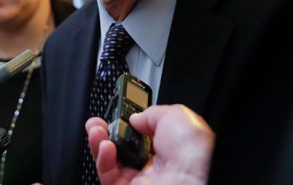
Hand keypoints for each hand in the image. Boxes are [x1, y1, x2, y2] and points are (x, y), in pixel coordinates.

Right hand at [86, 104, 213, 184]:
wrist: (195, 178)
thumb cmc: (194, 149)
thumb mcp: (175, 115)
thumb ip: (151, 113)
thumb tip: (135, 118)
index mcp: (167, 146)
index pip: (137, 135)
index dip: (123, 124)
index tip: (114, 115)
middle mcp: (153, 165)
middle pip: (120, 148)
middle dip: (105, 133)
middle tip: (98, 123)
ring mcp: (140, 180)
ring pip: (109, 163)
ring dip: (99, 143)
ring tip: (96, 130)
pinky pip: (107, 176)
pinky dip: (102, 160)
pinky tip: (105, 146)